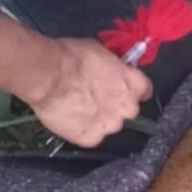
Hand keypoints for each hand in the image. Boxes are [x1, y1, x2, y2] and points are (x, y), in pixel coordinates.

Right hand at [23, 38, 152, 147]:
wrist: (47, 76)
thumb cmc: (72, 57)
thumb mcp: (100, 52)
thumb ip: (112, 67)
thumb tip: (110, 70)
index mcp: (134, 85)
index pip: (144, 90)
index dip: (131, 87)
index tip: (121, 85)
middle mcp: (127, 109)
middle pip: (127, 110)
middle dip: (115, 105)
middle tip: (95, 97)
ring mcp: (110, 126)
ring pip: (109, 124)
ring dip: (98, 118)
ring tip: (77, 108)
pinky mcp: (91, 139)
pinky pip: (90, 136)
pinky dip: (81, 130)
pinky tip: (69, 119)